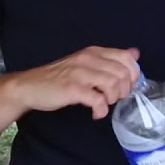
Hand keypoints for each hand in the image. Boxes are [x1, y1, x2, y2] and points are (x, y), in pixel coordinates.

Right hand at [6, 46, 139, 119]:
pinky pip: (98, 100)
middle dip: (124, 90)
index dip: (133, 74)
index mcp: (93, 52)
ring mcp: (79, 73)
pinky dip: (101, 110)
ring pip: (113, 85)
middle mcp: (87, 59)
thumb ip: (110, 59)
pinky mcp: (72, 89)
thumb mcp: (86, 63)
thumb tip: (135, 53)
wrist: (30, 86)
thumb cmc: (58, 77)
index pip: (126, 57)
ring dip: (113, 99)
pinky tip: (96, 113)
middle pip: (122, 73)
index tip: (126, 87)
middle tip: (114, 98)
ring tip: (104, 104)